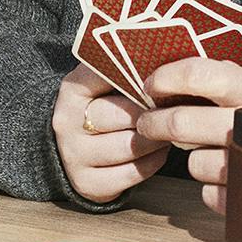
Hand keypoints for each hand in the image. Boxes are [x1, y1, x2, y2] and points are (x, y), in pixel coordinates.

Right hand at [51, 64, 165, 203]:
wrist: (76, 149)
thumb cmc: (103, 108)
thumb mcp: (104, 83)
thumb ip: (126, 70)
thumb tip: (170, 57)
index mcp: (72, 90)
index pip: (105, 74)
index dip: (138, 76)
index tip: (162, 76)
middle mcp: (66, 123)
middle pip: (122, 114)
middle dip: (153, 112)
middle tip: (176, 108)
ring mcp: (74, 156)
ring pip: (131, 145)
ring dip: (158, 138)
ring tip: (170, 129)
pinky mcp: (88, 183)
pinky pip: (133, 172)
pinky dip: (154, 161)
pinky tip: (159, 150)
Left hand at [133, 59, 241, 215]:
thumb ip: (230, 81)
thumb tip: (173, 76)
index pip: (199, 74)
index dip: (166, 79)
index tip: (151, 87)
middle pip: (182, 123)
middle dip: (155, 123)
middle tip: (149, 123)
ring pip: (192, 162)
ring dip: (193, 159)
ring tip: (214, 151)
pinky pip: (208, 193)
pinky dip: (213, 188)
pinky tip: (232, 177)